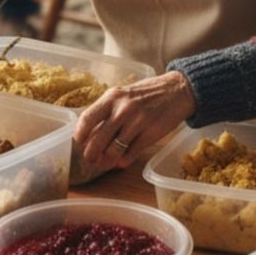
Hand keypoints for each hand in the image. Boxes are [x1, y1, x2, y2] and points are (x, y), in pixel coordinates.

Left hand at [74, 71, 196, 168]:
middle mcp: (122, 110)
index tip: (78, 143)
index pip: (87, 118)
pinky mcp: (150, 135)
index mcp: (112, 97)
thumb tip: (90, 133)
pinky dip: (123, 162)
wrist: (177, 91)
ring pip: (113, 151)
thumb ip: (107, 111)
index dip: (80, 134)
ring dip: (106, 161)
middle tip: (90, 159)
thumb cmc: (146, 94)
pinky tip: (121, 161)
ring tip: (104, 163)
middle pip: (98, 139)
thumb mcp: (123, 94)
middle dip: (91, 154)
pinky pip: (130, 155)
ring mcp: (137, 123)